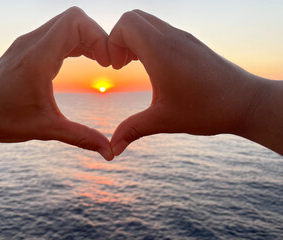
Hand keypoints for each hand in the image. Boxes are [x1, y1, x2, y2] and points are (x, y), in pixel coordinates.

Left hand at [0, 7, 113, 159]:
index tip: (108, 63)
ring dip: (87, 39)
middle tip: (108, 62)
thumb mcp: (46, 129)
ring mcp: (28, 43)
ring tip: (101, 61)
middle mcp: (32, 44)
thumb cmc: (3, 120)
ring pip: (66, 24)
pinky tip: (84, 59)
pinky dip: (75, 42)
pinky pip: (57, 34)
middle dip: (97, 37)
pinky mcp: (27, 48)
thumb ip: (81, 137)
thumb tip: (109, 151)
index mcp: (37, 58)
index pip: (75, 22)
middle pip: (74, 19)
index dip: (99, 37)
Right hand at [108, 10, 265, 155]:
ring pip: (149, 22)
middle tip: (122, 64)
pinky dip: (150, 41)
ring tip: (135, 64)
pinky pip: (162, 30)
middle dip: (120, 38)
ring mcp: (184, 38)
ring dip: (135, 39)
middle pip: (133, 17)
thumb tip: (113, 148)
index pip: (126, 24)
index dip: (112, 42)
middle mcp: (172, 37)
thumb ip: (132, 130)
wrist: (245, 103)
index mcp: (161, 52)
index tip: (115, 67)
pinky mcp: (192, 43)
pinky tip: (155, 67)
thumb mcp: (163, 121)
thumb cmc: (206, 110)